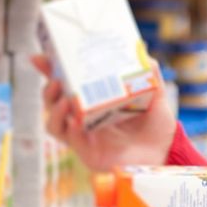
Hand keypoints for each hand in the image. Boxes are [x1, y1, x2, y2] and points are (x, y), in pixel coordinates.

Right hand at [31, 55, 177, 171]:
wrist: (166, 153)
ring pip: (55, 124)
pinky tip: (75, 122)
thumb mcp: (155, 96)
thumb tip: (144, 53)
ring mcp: (85, 136)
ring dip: (55, 110)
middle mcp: (85, 118)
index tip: (40, 57)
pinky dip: (70, 131)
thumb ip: (151, 76)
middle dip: (49, 89)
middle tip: (56, 79)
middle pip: (54, 103)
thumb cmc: (156, 126)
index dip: (51, 71)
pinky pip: (72, 142)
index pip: (67, 84)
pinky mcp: (89, 153)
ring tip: (65, 99)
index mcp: (94, 101)